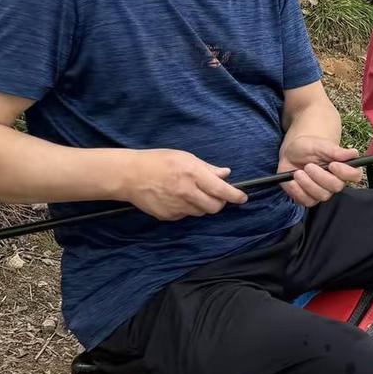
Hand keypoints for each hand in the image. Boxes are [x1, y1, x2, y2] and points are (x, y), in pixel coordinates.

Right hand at [116, 149, 248, 220]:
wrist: (130, 175)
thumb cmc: (158, 161)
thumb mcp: (185, 157)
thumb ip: (207, 168)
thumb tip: (226, 173)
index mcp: (193, 175)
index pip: (221, 190)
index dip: (235, 196)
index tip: (242, 198)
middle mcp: (187, 192)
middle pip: (214, 207)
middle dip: (219, 203)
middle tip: (217, 196)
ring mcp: (177, 206)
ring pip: (200, 212)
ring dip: (202, 206)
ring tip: (192, 193)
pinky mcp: (167, 216)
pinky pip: (185, 215)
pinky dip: (187, 209)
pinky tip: (177, 198)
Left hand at [278, 134, 363, 207]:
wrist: (292, 153)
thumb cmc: (308, 148)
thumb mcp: (320, 145)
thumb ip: (336, 151)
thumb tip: (353, 153)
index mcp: (342, 168)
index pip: (355, 175)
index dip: (346, 172)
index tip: (333, 164)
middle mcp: (335, 182)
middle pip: (336, 186)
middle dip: (320, 176)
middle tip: (308, 166)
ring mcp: (322, 192)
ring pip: (321, 195)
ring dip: (307, 184)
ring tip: (298, 173)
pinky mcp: (309, 198)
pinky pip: (306, 201)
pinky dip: (297, 191)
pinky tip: (293, 181)